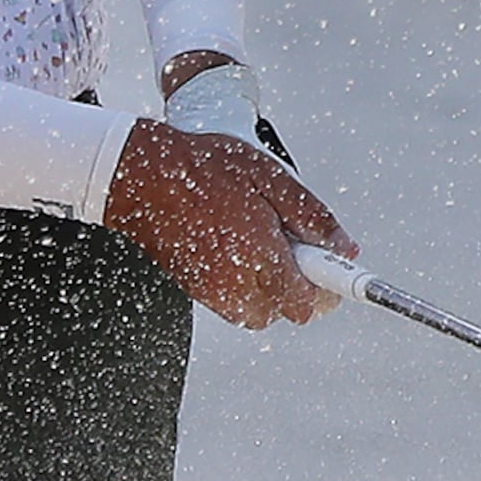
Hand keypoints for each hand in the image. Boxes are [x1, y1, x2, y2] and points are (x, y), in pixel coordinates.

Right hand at [103, 121, 355, 328]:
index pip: (308, 302)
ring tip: (264, 242)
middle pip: (284, 312)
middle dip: (299, 288)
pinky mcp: (191, 287)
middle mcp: (235, 283)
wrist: (136, 175)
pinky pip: (229, 301)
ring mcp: (210, 290)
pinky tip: (237, 243)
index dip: (330, 288)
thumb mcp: (270, 178)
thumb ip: (311, 217)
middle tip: (301, 250)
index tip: (340, 274)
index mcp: (260, 257)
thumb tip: (344, 246)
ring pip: (255, 310)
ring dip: (270, 287)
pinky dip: (243, 282)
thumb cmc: (202, 168)